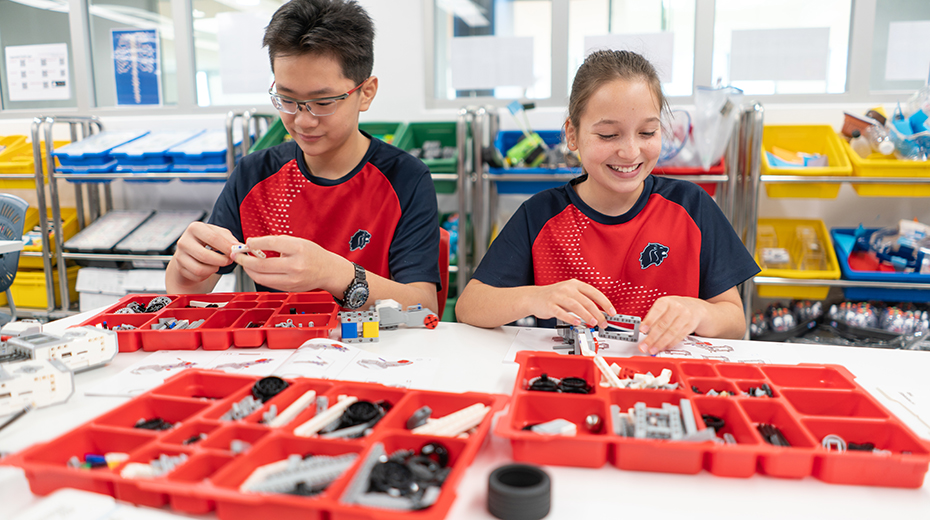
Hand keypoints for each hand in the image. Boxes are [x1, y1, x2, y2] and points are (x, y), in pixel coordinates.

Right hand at [171, 222, 236, 284]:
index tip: (235, 252)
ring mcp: (179, 255)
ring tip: (218, 264)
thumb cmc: (207, 241)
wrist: (192, 251)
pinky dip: (206, 275)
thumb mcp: (218, 234)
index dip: (226, 247)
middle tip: (229, 261)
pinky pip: (196, 276)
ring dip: (214, 269)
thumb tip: (237, 246)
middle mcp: (184, 241)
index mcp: (195, 228)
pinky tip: (209, 268)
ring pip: (200, 269)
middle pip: (204, 255)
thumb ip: (229, 239)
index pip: (212, 238)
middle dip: (221, 260)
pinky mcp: (179, 267)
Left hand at [232, 235, 350, 292]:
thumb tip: (254, 245)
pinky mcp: (289, 288)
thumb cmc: (313, 255)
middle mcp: (295, 265)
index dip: (255, 243)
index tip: (247, 243)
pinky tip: (255, 271)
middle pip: (262, 264)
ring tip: (244, 263)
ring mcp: (292, 280)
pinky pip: (268, 283)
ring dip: (249, 270)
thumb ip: (277, 242)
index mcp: (298, 249)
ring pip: (261, 277)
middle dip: (245, 260)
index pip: (271, 244)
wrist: (328, 271)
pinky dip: (258, 277)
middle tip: (237, 254)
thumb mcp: (298, 242)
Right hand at [528, 279, 615, 327]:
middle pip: (586, 301)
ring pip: (576, 306)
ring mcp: (558, 296)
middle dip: (598, 313)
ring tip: (593, 323)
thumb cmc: (553, 297)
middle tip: (604, 323)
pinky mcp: (550, 305)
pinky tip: (577, 323)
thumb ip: (583, 302)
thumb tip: (599, 314)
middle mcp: (567, 288)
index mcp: (575, 284)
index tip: (611, 312)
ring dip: (586, 316)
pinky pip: (561, 312)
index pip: (594, 292)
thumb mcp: (570, 294)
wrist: (533, 297)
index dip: (605, 303)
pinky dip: (571, 318)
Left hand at [638, 296, 707, 354]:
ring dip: (660, 343)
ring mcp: (685, 316)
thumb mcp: (664, 306)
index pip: (657, 311)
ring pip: (671, 332)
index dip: (649, 321)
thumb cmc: (674, 307)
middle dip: (652, 337)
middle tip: (644, 346)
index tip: (642, 330)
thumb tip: (642, 328)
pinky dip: (670, 344)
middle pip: (663, 324)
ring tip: (652, 349)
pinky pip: (679, 337)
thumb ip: (653, 317)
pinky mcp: (690, 326)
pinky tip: (663, 347)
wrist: (695, 307)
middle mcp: (676, 307)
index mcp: (666, 301)